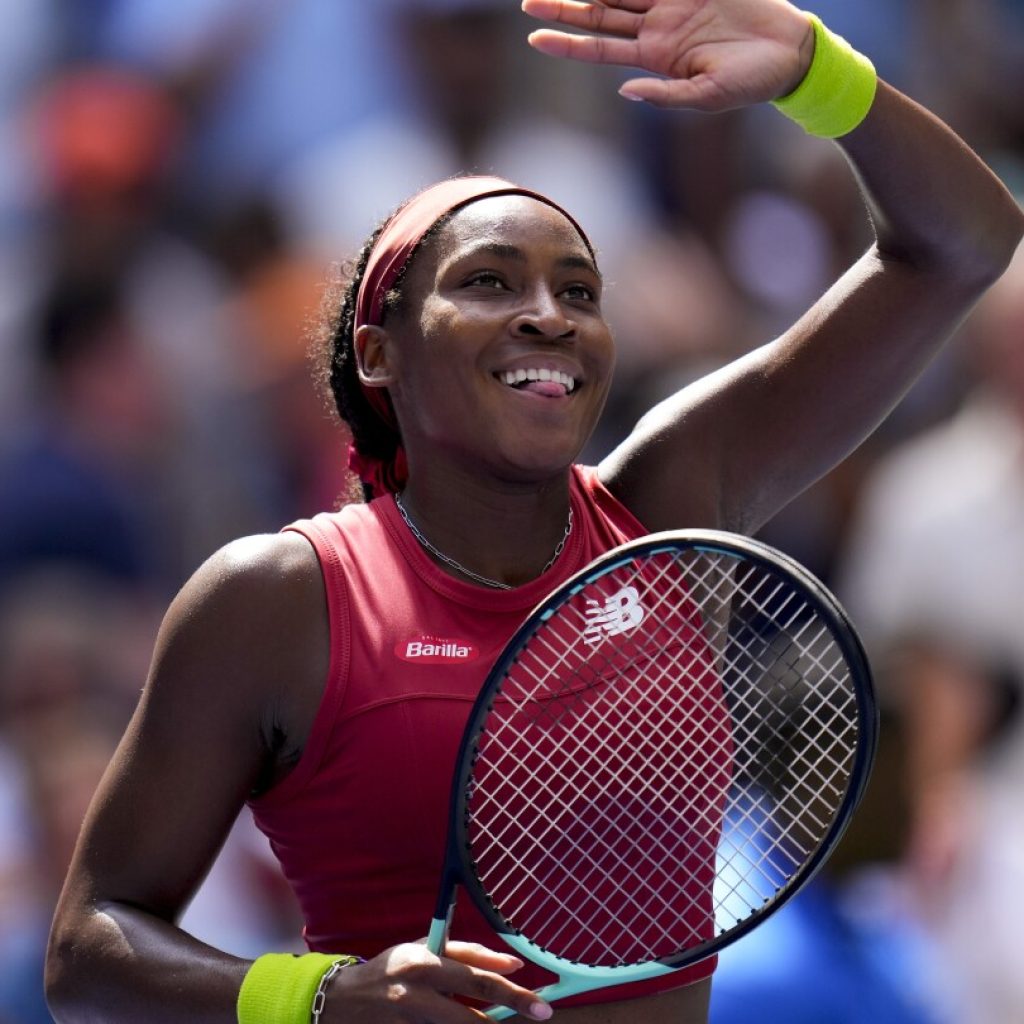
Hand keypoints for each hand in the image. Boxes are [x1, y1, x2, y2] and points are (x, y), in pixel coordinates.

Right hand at [323, 941, 552, 1021]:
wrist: (343, 1001)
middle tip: (539, 1016)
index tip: (541, 1006)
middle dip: (506, 1021)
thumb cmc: (393, 967)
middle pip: (471, 1020)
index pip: (477, 981)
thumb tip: (514, 964)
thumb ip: (470, 954)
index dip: (513, 994)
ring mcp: (409, 1023)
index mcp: (425, 964)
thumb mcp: (427, 949)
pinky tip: (456, 1021)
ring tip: (489, 1019)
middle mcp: (416, 996)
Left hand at [522, 0, 814, 109]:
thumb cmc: (751, 83)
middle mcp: (657, 27)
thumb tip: (626, 92)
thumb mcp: (707, 97)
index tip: (534, 38)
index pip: (599, 49)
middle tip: (526, 0)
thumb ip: (666, 96)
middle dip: (563, 6)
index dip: (567, 43)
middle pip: (599, 14)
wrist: (791, 51)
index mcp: (656, 57)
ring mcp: (674, 2)